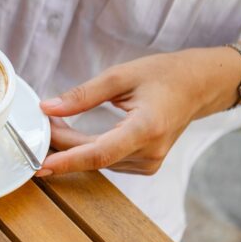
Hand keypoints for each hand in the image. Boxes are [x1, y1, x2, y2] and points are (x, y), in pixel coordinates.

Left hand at [37, 47, 240, 176]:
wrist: (199, 86)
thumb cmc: (164, 75)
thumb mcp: (121, 76)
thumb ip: (82, 95)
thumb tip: (47, 108)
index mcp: (146, 128)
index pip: (99, 152)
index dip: (68, 160)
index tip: (41, 165)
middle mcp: (150, 152)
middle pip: (94, 157)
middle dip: (62, 144)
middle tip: (41, 126)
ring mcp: (149, 163)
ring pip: (98, 161)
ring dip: (74, 147)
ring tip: (57, 126)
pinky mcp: (146, 166)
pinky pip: (108, 161)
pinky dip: (89, 150)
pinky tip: (77, 135)